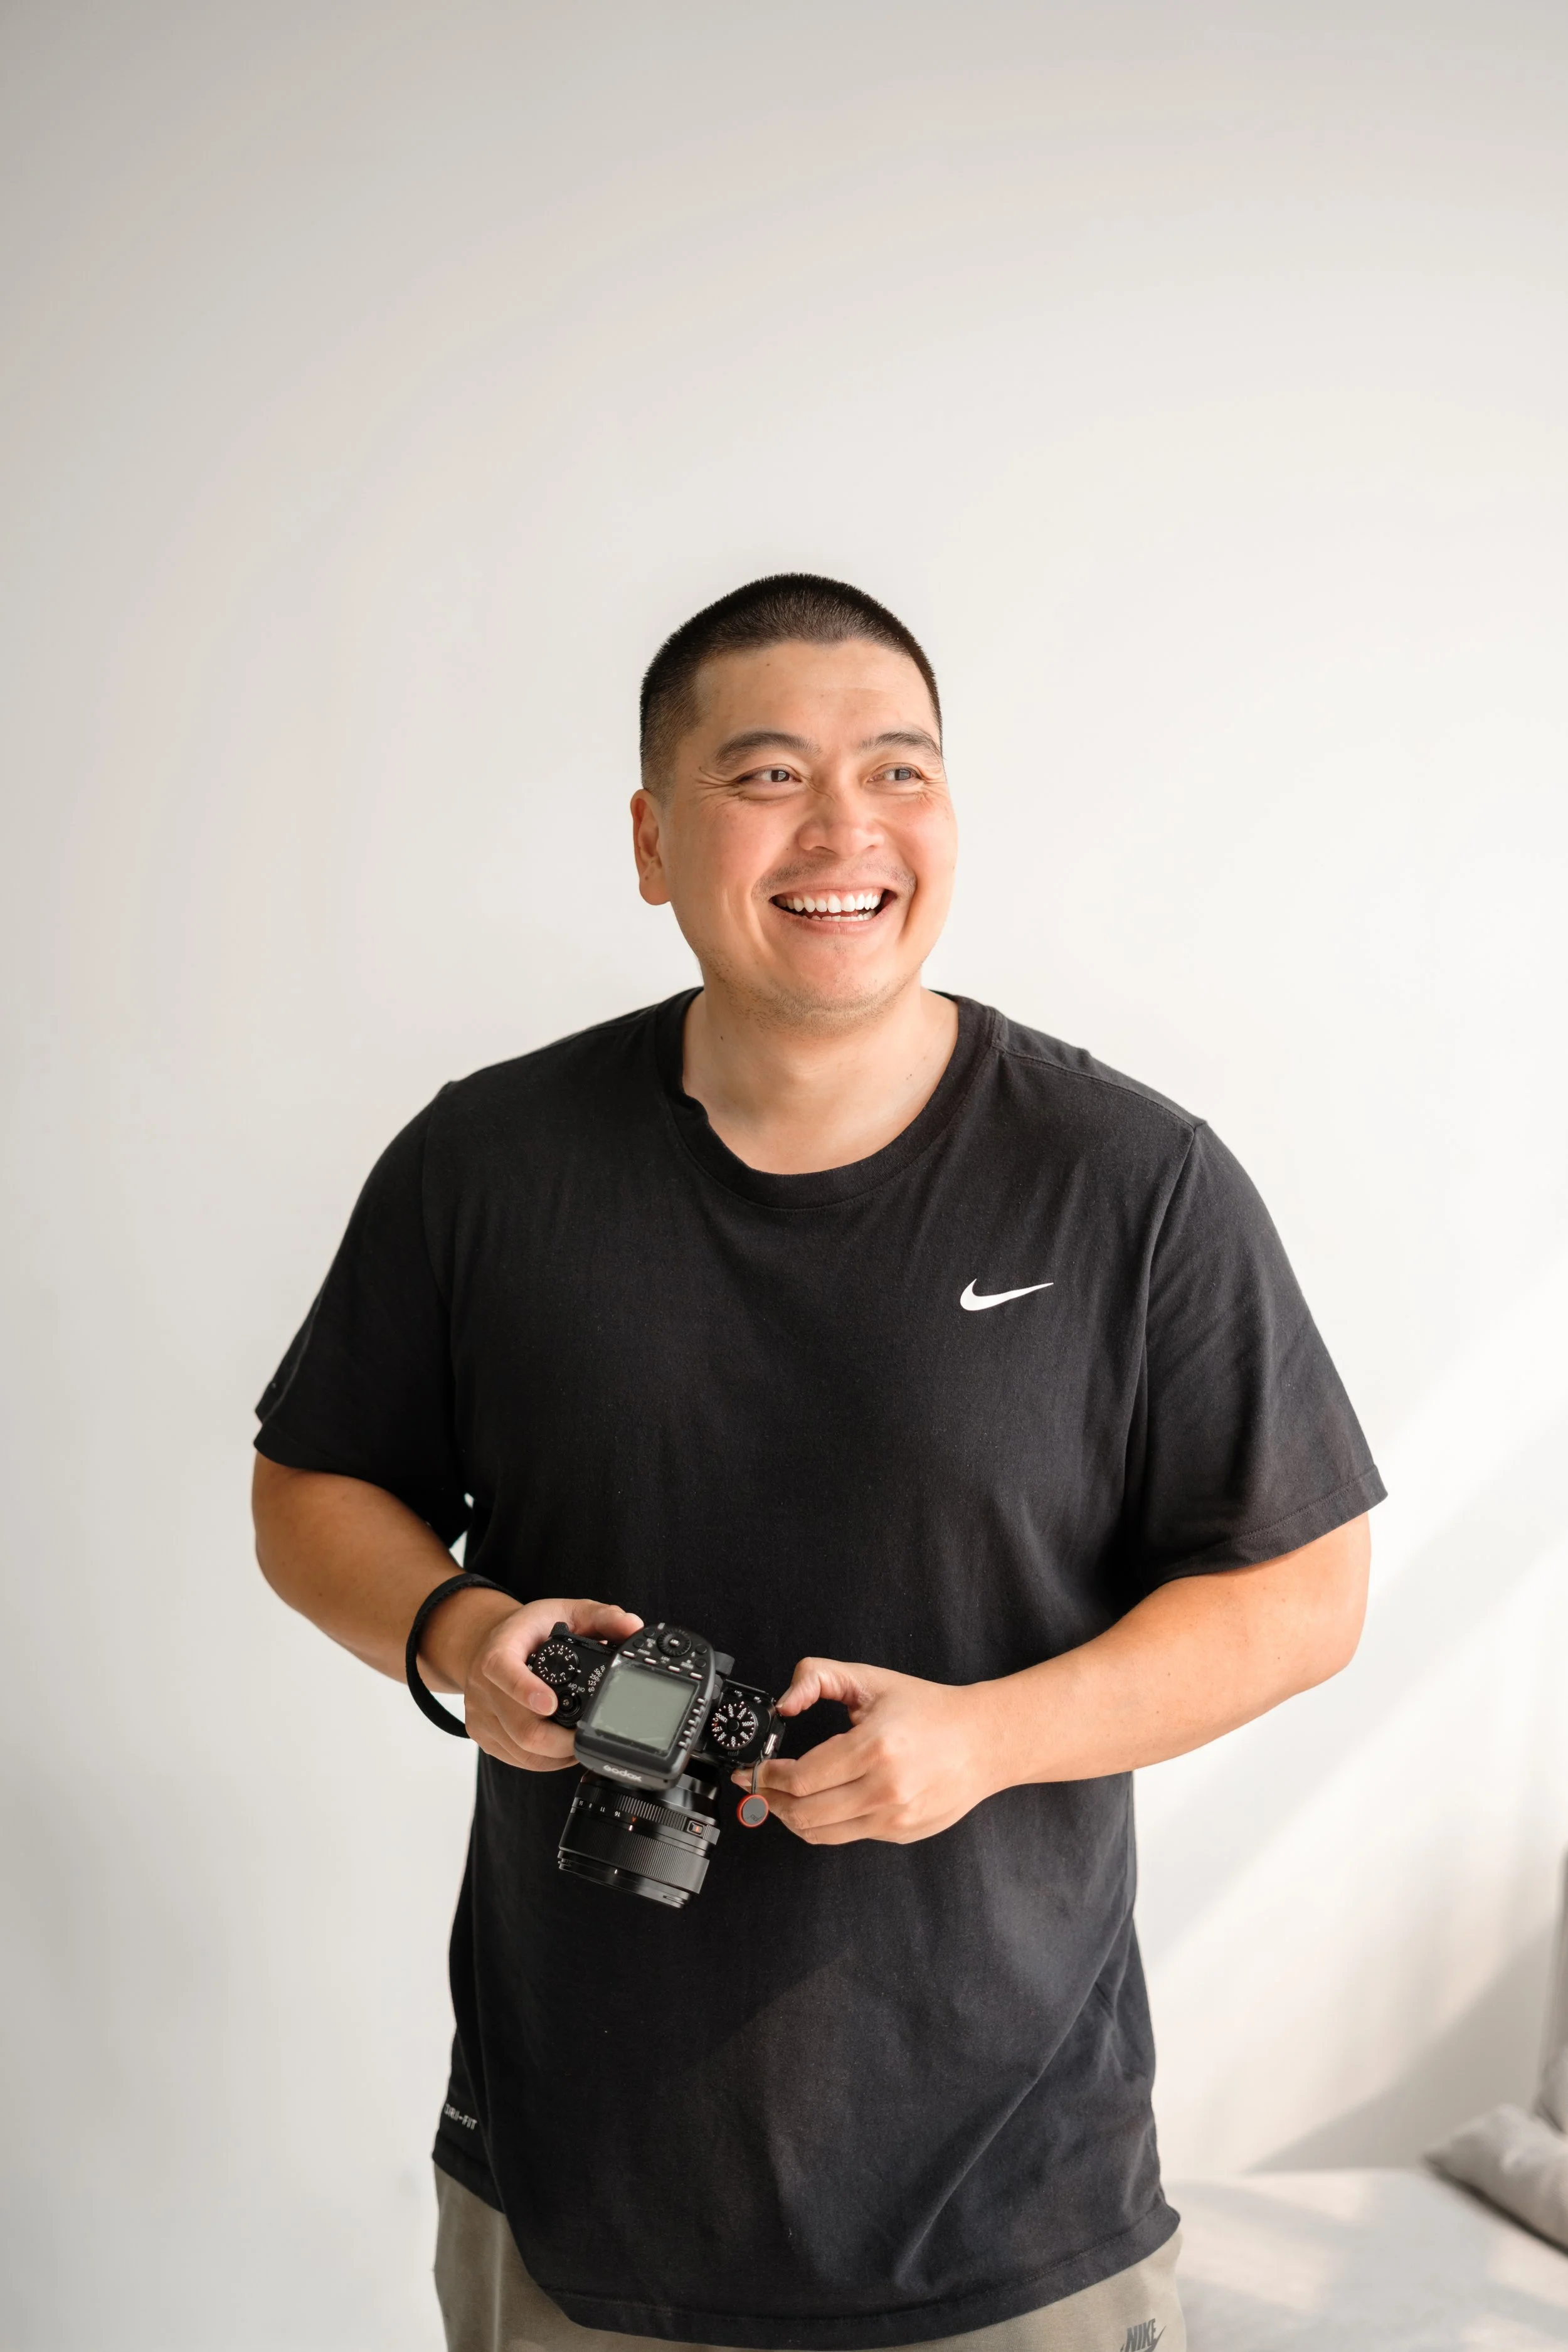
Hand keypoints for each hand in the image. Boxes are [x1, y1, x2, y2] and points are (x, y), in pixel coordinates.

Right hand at [422, 1591, 642, 1771]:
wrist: (489, 1644)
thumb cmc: (531, 1630)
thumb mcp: (566, 1612)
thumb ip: (601, 1617)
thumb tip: (632, 1626)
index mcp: (501, 1648)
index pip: (503, 1670)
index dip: (525, 1690)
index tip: (551, 1704)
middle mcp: (484, 1685)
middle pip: (520, 1726)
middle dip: (560, 1740)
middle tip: (589, 1735)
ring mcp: (480, 1713)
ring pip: (520, 1750)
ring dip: (556, 1754)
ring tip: (580, 1741)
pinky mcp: (483, 1735)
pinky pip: (516, 1759)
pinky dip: (545, 1760)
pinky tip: (562, 1747)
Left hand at [738, 1657, 1000, 1843]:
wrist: (984, 1741)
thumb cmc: (929, 1710)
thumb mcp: (870, 1679)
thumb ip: (818, 1677)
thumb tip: (783, 1704)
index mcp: (875, 1748)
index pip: (801, 1779)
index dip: (766, 1776)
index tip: (751, 1769)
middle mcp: (885, 1789)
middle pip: (803, 1814)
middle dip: (769, 1800)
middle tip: (756, 1786)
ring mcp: (894, 1817)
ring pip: (820, 1833)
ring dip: (790, 1817)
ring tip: (779, 1797)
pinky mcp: (901, 1833)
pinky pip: (847, 1835)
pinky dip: (824, 1822)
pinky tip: (819, 1802)